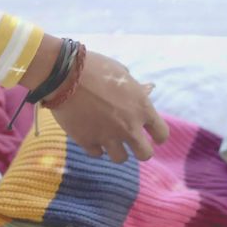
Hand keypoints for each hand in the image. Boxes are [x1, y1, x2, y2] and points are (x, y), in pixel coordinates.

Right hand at [45, 48, 169, 162]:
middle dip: (140, 150)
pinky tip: (92, 136)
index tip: (153, 136)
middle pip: (144, 154)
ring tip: (109, 140)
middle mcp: (128, 127)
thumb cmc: (95, 68)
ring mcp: (107, 137)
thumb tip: (147, 89)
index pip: (161, 134)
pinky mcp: (87, 142)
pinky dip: (95, 147)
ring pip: (120, 158)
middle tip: (131, 143)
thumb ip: (136, 88)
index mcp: (142, 108)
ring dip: (116, 150)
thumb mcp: (122, 73)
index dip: (157, 136)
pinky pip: (96, 153)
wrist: (64, 75)